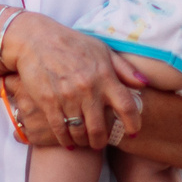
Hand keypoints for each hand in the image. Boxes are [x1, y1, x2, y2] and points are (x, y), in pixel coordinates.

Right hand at [0, 16, 142, 148]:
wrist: (36, 39)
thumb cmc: (72, 44)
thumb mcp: (102, 50)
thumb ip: (124, 68)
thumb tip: (144, 83)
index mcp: (105, 76)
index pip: (127, 106)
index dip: (133, 123)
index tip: (134, 132)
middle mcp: (88, 89)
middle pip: (100, 128)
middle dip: (102, 141)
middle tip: (100, 142)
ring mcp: (67, 97)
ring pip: (80, 132)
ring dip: (84, 141)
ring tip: (85, 141)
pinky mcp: (48, 102)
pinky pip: (60, 129)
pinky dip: (65, 140)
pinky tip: (68, 142)